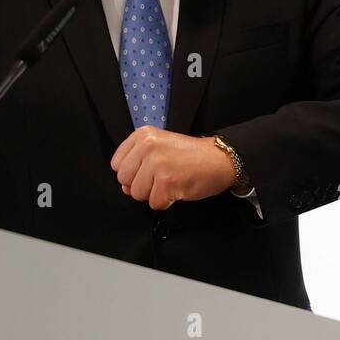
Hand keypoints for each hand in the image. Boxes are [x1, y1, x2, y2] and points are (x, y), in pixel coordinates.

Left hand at [110, 126, 236, 209]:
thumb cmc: (192, 156)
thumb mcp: (161, 148)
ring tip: (172, 181)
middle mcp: (148, 146)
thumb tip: (125, 188)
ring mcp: (157, 163)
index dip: (133, 172)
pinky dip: (167, 201)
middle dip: (142, 184)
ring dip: (155, 193)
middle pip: (124, 180)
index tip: (151, 168)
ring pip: (137, 194)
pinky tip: (179, 188)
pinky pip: (155, 203)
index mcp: (143, 135)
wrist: (222, 159)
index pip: (117, 164)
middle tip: (163, 176)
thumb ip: (138, 164)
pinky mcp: (167, 181)